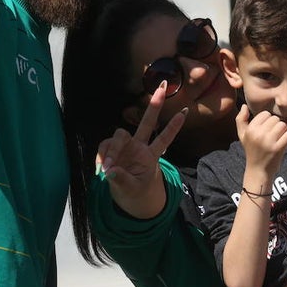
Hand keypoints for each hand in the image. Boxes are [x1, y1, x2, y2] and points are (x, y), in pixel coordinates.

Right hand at [97, 81, 185, 215]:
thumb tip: (111, 170)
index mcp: (150, 156)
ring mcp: (125, 147)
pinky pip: (105, 147)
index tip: (185, 112)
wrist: (126, 198)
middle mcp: (139, 147)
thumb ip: (122, 180)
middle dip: (154, 106)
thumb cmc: (135, 192)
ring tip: (108, 168)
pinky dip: (102, 156)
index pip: (164, 139)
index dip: (173, 127)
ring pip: (120, 135)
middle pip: (147, 123)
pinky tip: (101, 168)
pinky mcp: (111, 151)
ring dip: (113, 149)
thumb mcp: (132, 190)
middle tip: (161, 88)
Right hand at [237, 106, 286, 175]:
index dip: (267, 120)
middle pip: (275, 118)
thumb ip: (240, 119)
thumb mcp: (242, 135)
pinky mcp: (279, 148)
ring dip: (283, 129)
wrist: (258, 170)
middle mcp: (259, 134)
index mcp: (250, 129)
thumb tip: (244, 105)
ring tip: (279, 137)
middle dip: (276, 125)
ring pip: (283, 124)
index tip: (266, 129)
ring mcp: (269, 141)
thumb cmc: (251, 150)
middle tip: (273, 134)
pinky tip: (285, 139)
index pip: (265, 114)